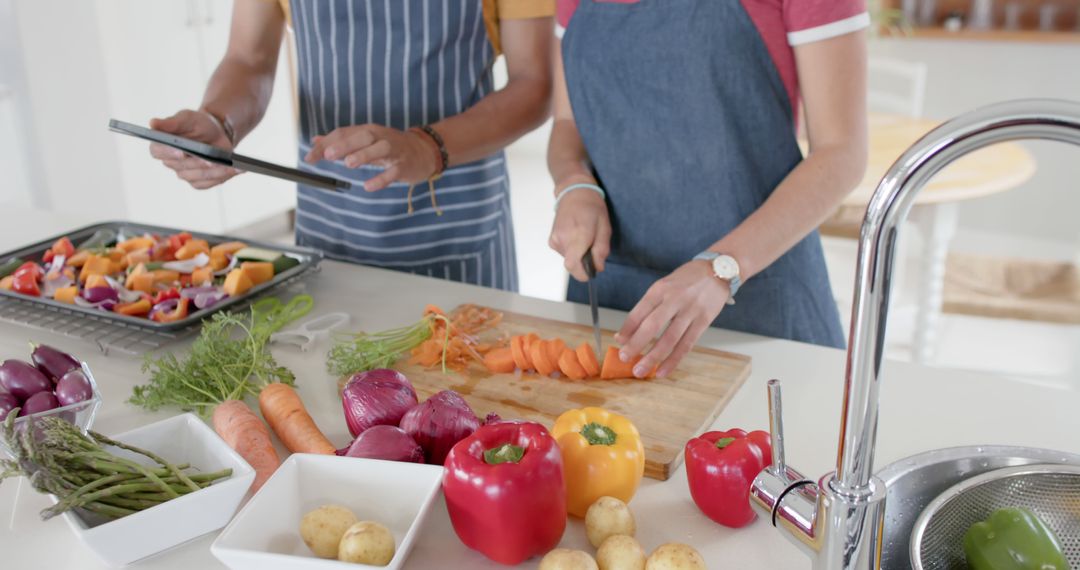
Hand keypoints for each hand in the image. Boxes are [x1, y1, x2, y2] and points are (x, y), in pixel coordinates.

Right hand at [149, 110, 239, 189]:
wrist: (216, 133)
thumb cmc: (198, 123)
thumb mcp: (187, 118)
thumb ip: (171, 122)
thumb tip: (152, 123)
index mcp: (162, 145)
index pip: (158, 152)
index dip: (168, 153)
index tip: (180, 152)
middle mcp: (171, 162)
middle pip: (182, 167)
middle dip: (198, 163)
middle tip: (211, 160)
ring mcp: (184, 173)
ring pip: (198, 177)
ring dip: (215, 171)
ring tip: (231, 165)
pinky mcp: (199, 181)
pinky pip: (209, 182)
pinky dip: (223, 176)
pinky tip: (236, 170)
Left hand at [303, 124, 438, 191]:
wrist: (424, 151)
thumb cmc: (390, 147)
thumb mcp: (366, 141)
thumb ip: (341, 141)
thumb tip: (315, 141)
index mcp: (368, 131)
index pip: (344, 133)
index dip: (327, 144)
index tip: (310, 158)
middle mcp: (381, 137)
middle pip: (363, 136)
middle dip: (345, 144)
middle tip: (328, 155)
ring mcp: (394, 151)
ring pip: (379, 149)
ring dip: (364, 155)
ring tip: (349, 164)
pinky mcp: (404, 166)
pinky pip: (393, 172)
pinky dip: (381, 179)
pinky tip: (368, 186)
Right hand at [548, 180, 610, 281]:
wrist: (574, 193)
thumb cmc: (591, 207)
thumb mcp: (605, 227)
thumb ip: (601, 249)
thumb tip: (598, 267)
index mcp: (579, 233)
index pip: (573, 264)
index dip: (582, 274)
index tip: (590, 273)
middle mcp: (564, 238)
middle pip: (572, 265)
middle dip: (584, 263)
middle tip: (592, 248)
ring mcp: (555, 239)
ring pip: (569, 259)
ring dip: (578, 254)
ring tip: (584, 237)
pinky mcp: (552, 241)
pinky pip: (564, 253)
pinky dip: (572, 250)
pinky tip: (576, 236)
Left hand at [615, 261, 729, 377]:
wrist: (718, 269)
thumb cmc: (686, 280)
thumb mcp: (664, 285)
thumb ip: (647, 307)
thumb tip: (627, 332)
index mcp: (660, 289)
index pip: (639, 311)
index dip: (627, 329)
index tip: (618, 342)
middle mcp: (674, 299)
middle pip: (652, 326)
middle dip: (636, 345)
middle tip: (624, 358)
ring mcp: (690, 311)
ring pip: (669, 339)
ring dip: (653, 358)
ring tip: (640, 371)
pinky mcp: (704, 321)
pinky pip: (686, 345)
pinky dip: (673, 360)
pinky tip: (662, 371)